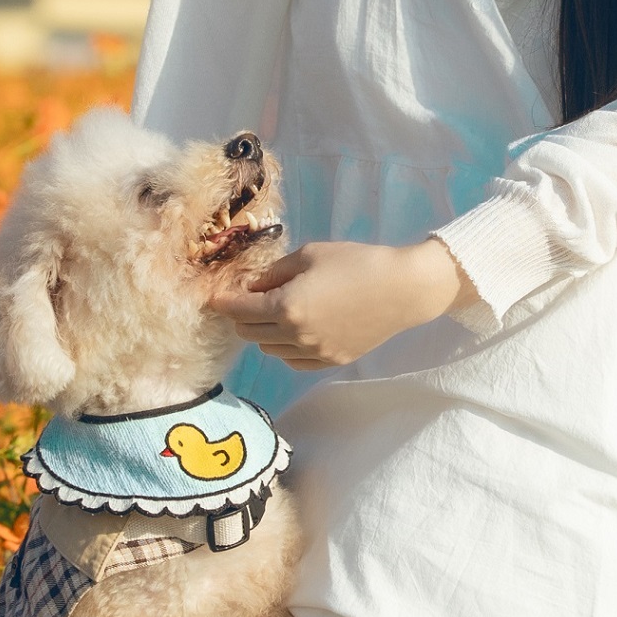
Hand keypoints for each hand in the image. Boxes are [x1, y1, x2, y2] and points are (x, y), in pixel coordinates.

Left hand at [212, 238, 463, 370]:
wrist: (402, 290)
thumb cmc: (356, 262)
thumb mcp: (310, 255)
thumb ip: (274, 273)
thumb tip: (252, 286)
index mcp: (286, 307)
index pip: (238, 311)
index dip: (223, 303)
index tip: (214, 298)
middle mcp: (295, 336)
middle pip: (249, 333)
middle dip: (241, 317)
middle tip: (245, 301)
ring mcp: (313, 353)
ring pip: (270, 350)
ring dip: (264, 332)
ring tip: (274, 312)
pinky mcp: (330, 362)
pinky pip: (294, 361)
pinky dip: (286, 347)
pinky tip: (295, 330)